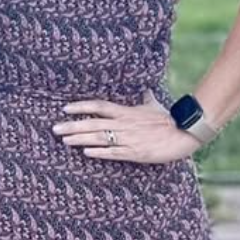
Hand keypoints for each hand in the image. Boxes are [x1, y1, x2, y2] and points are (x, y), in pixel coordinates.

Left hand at [52, 90, 200, 164]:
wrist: (184, 133)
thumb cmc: (168, 118)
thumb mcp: (152, 104)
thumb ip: (143, 96)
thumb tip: (142, 86)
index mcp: (126, 111)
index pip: (99, 106)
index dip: (81, 107)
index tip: (65, 108)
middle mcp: (124, 124)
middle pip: (93, 123)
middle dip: (72, 126)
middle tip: (54, 128)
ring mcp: (128, 139)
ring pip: (99, 138)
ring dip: (80, 139)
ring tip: (64, 140)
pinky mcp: (135, 153)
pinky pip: (114, 153)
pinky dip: (99, 153)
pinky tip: (85, 152)